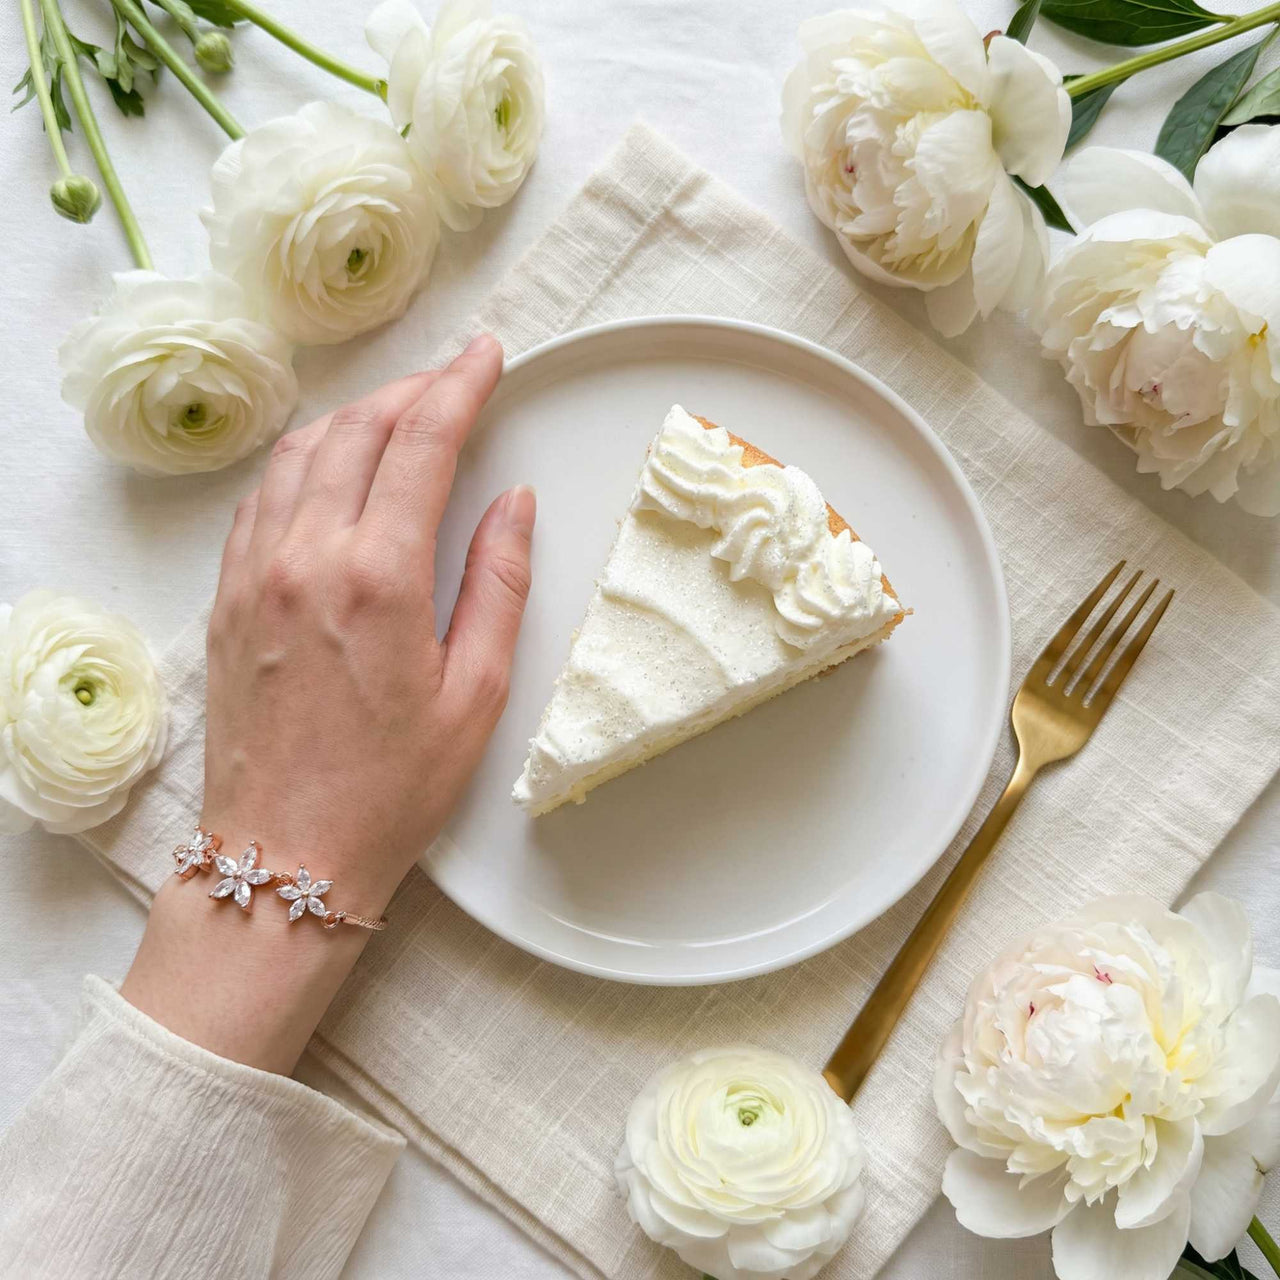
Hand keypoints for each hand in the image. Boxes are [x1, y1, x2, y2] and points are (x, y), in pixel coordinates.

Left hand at [122, 335, 533, 1071]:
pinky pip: (262, 496)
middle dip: (410, 391)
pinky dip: (303, 460)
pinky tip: (331, 469)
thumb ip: (497, 584)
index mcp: (378, 578)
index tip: (487, 356)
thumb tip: (511, 503)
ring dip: (354, 417)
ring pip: (301, 453)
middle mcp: (305, 557)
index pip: (420, 444)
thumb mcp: (475, 694)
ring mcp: (254, 573)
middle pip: (356, 431)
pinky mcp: (226, 597)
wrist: (285, 856)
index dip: (459, 386)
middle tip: (453, 381)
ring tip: (398, 414)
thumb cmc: (390, 790)